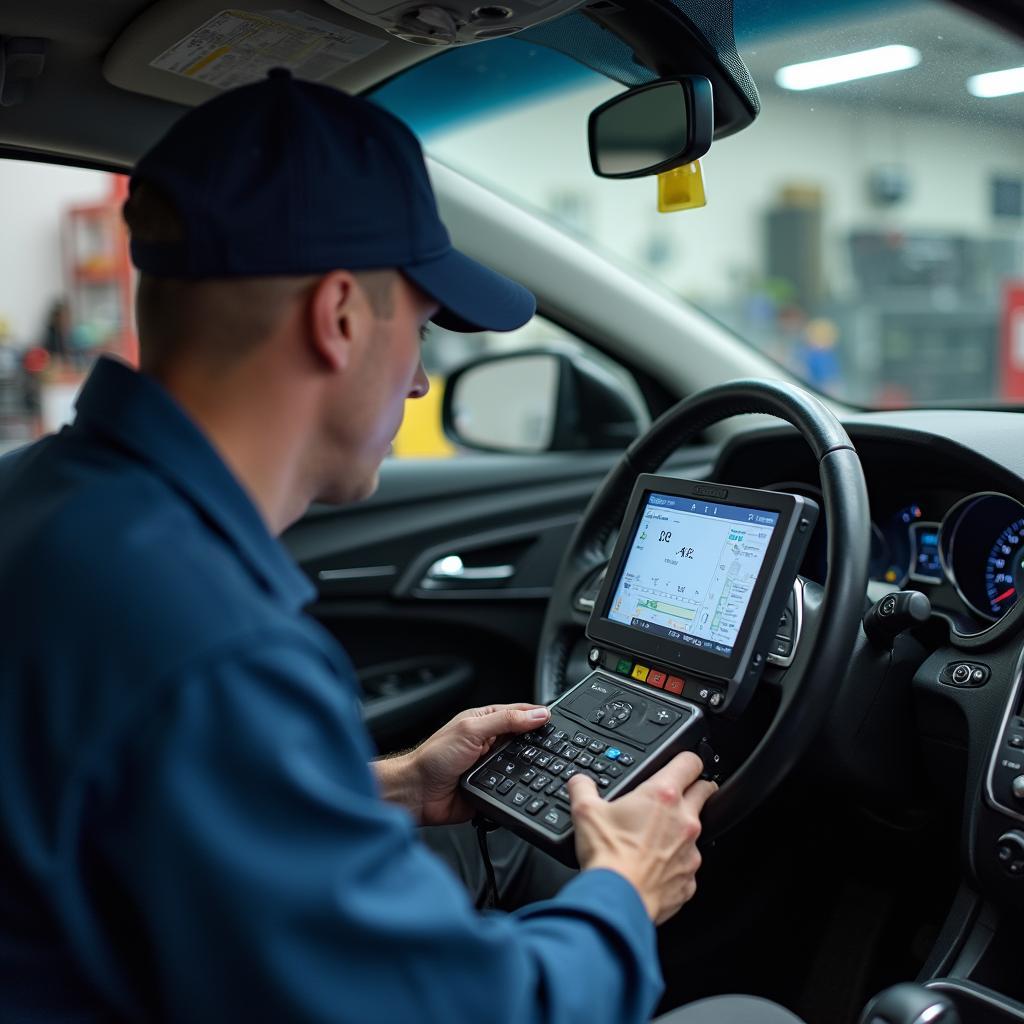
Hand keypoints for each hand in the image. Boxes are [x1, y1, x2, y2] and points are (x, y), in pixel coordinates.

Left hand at [376, 703, 549, 825]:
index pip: (519, 714)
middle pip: (524, 741)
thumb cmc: (434, 757)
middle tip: (557, 746)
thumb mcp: (472, 730)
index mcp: (485, 722)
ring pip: (521, 767)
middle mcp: (489, 743)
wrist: (418, 794)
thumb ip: (506, 721)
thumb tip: (537, 714)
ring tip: (544, 769)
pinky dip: (519, 790)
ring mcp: (491, 767)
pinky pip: (512, 789)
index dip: (537, 715)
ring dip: (528, 769)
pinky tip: (526, 790)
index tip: (557, 720)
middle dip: (537, 744)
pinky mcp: (492, 790)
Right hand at [568, 751, 715, 924]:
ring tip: (656, 839)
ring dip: (681, 831)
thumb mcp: (585, 811)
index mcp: (662, 795)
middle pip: (705, 791)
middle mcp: (684, 820)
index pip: (690, 762)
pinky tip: (655, 868)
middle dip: (696, 789)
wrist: (617, 900)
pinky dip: (675, 864)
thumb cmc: (607, 856)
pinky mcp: (690, 879)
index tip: (681, 763)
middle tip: (678, 795)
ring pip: (697, 831)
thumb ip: (583, 787)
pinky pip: (688, 865)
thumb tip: (580, 781)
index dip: (687, 759)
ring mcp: (691, 851)